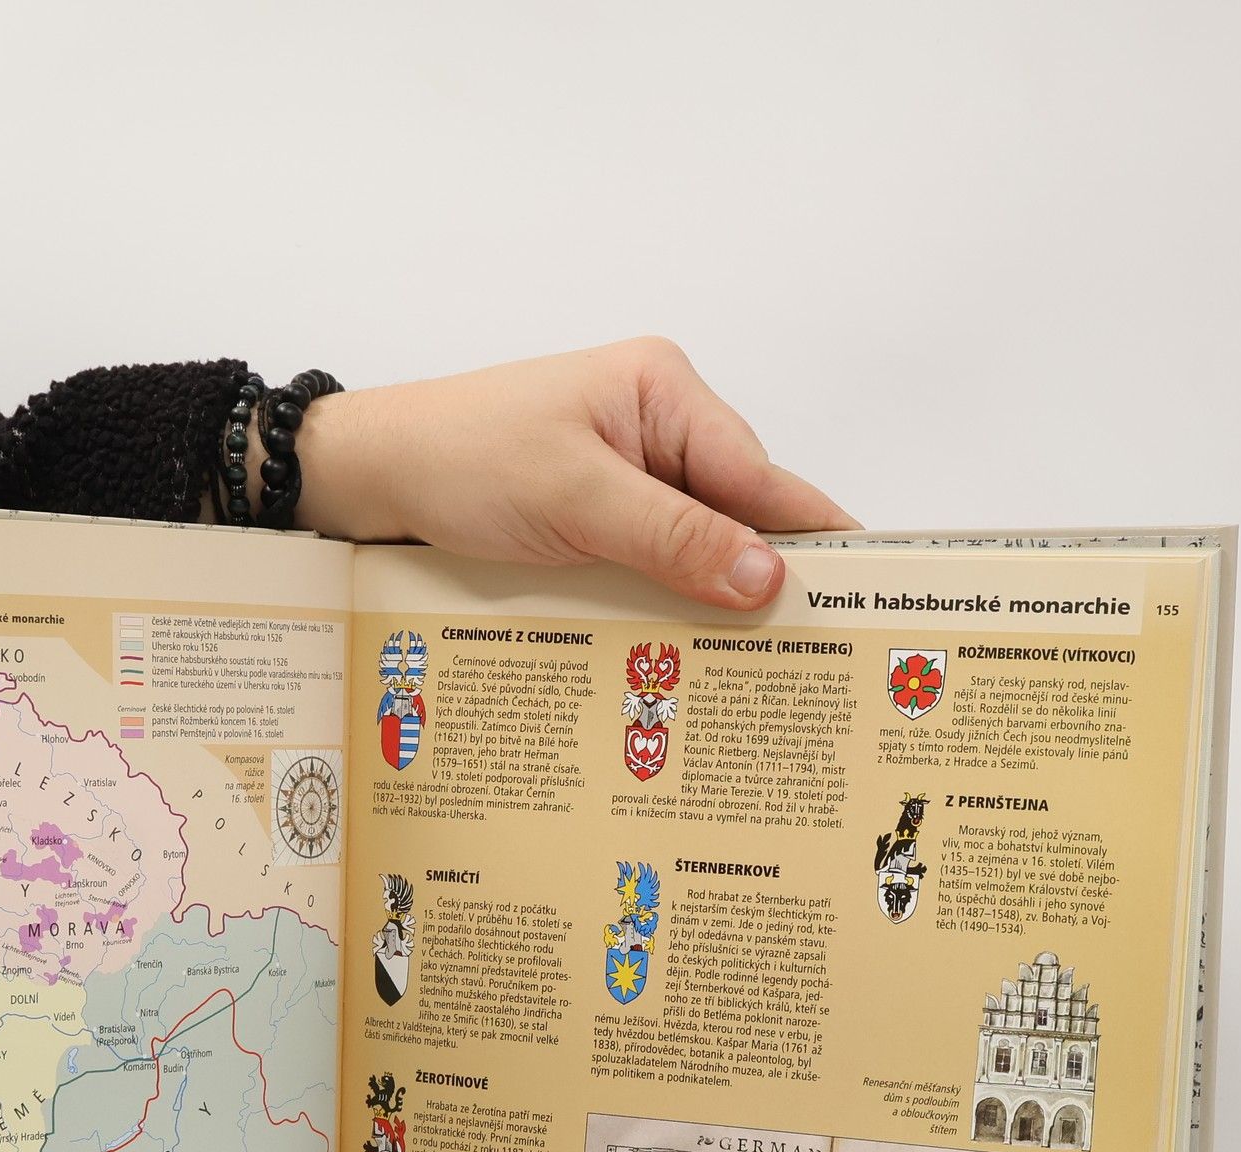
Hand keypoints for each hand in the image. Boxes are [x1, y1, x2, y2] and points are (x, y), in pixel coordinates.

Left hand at [298, 337, 858, 610]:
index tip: (870, 586)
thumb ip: (673, 537)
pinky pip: (652, 563)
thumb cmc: (461, 458)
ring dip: (712, 599)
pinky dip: (667, 601)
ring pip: (695, 548)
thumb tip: (768, 578)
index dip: (813, 538)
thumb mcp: (574, 498)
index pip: (760, 477)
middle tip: (815, 655)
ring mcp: (624, 475)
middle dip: (764, 580)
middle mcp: (656, 428)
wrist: (370, 475)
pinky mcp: (594, 518)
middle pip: (736, 516)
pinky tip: (683, 647)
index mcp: (665, 393)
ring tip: (759, 668)